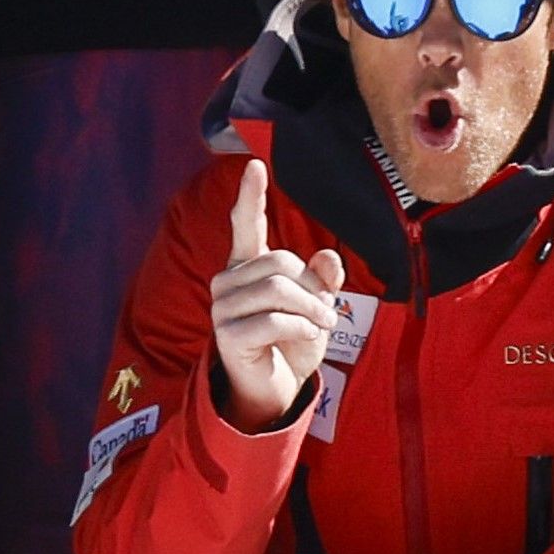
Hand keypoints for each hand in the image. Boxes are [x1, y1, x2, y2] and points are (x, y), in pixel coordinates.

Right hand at [207, 146, 339, 424]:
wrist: (275, 389)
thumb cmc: (292, 343)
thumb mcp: (315, 308)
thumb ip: (322, 280)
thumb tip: (329, 257)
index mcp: (247, 266)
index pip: (246, 225)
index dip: (251, 196)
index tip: (255, 164)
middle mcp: (229, 281)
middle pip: (280, 263)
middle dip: (312, 288)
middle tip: (329, 312)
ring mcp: (223, 307)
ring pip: (277, 290)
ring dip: (311, 310)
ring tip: (322, 325)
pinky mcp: (227, 334)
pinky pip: (273, 320)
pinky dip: (300, 328)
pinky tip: (308, 336)